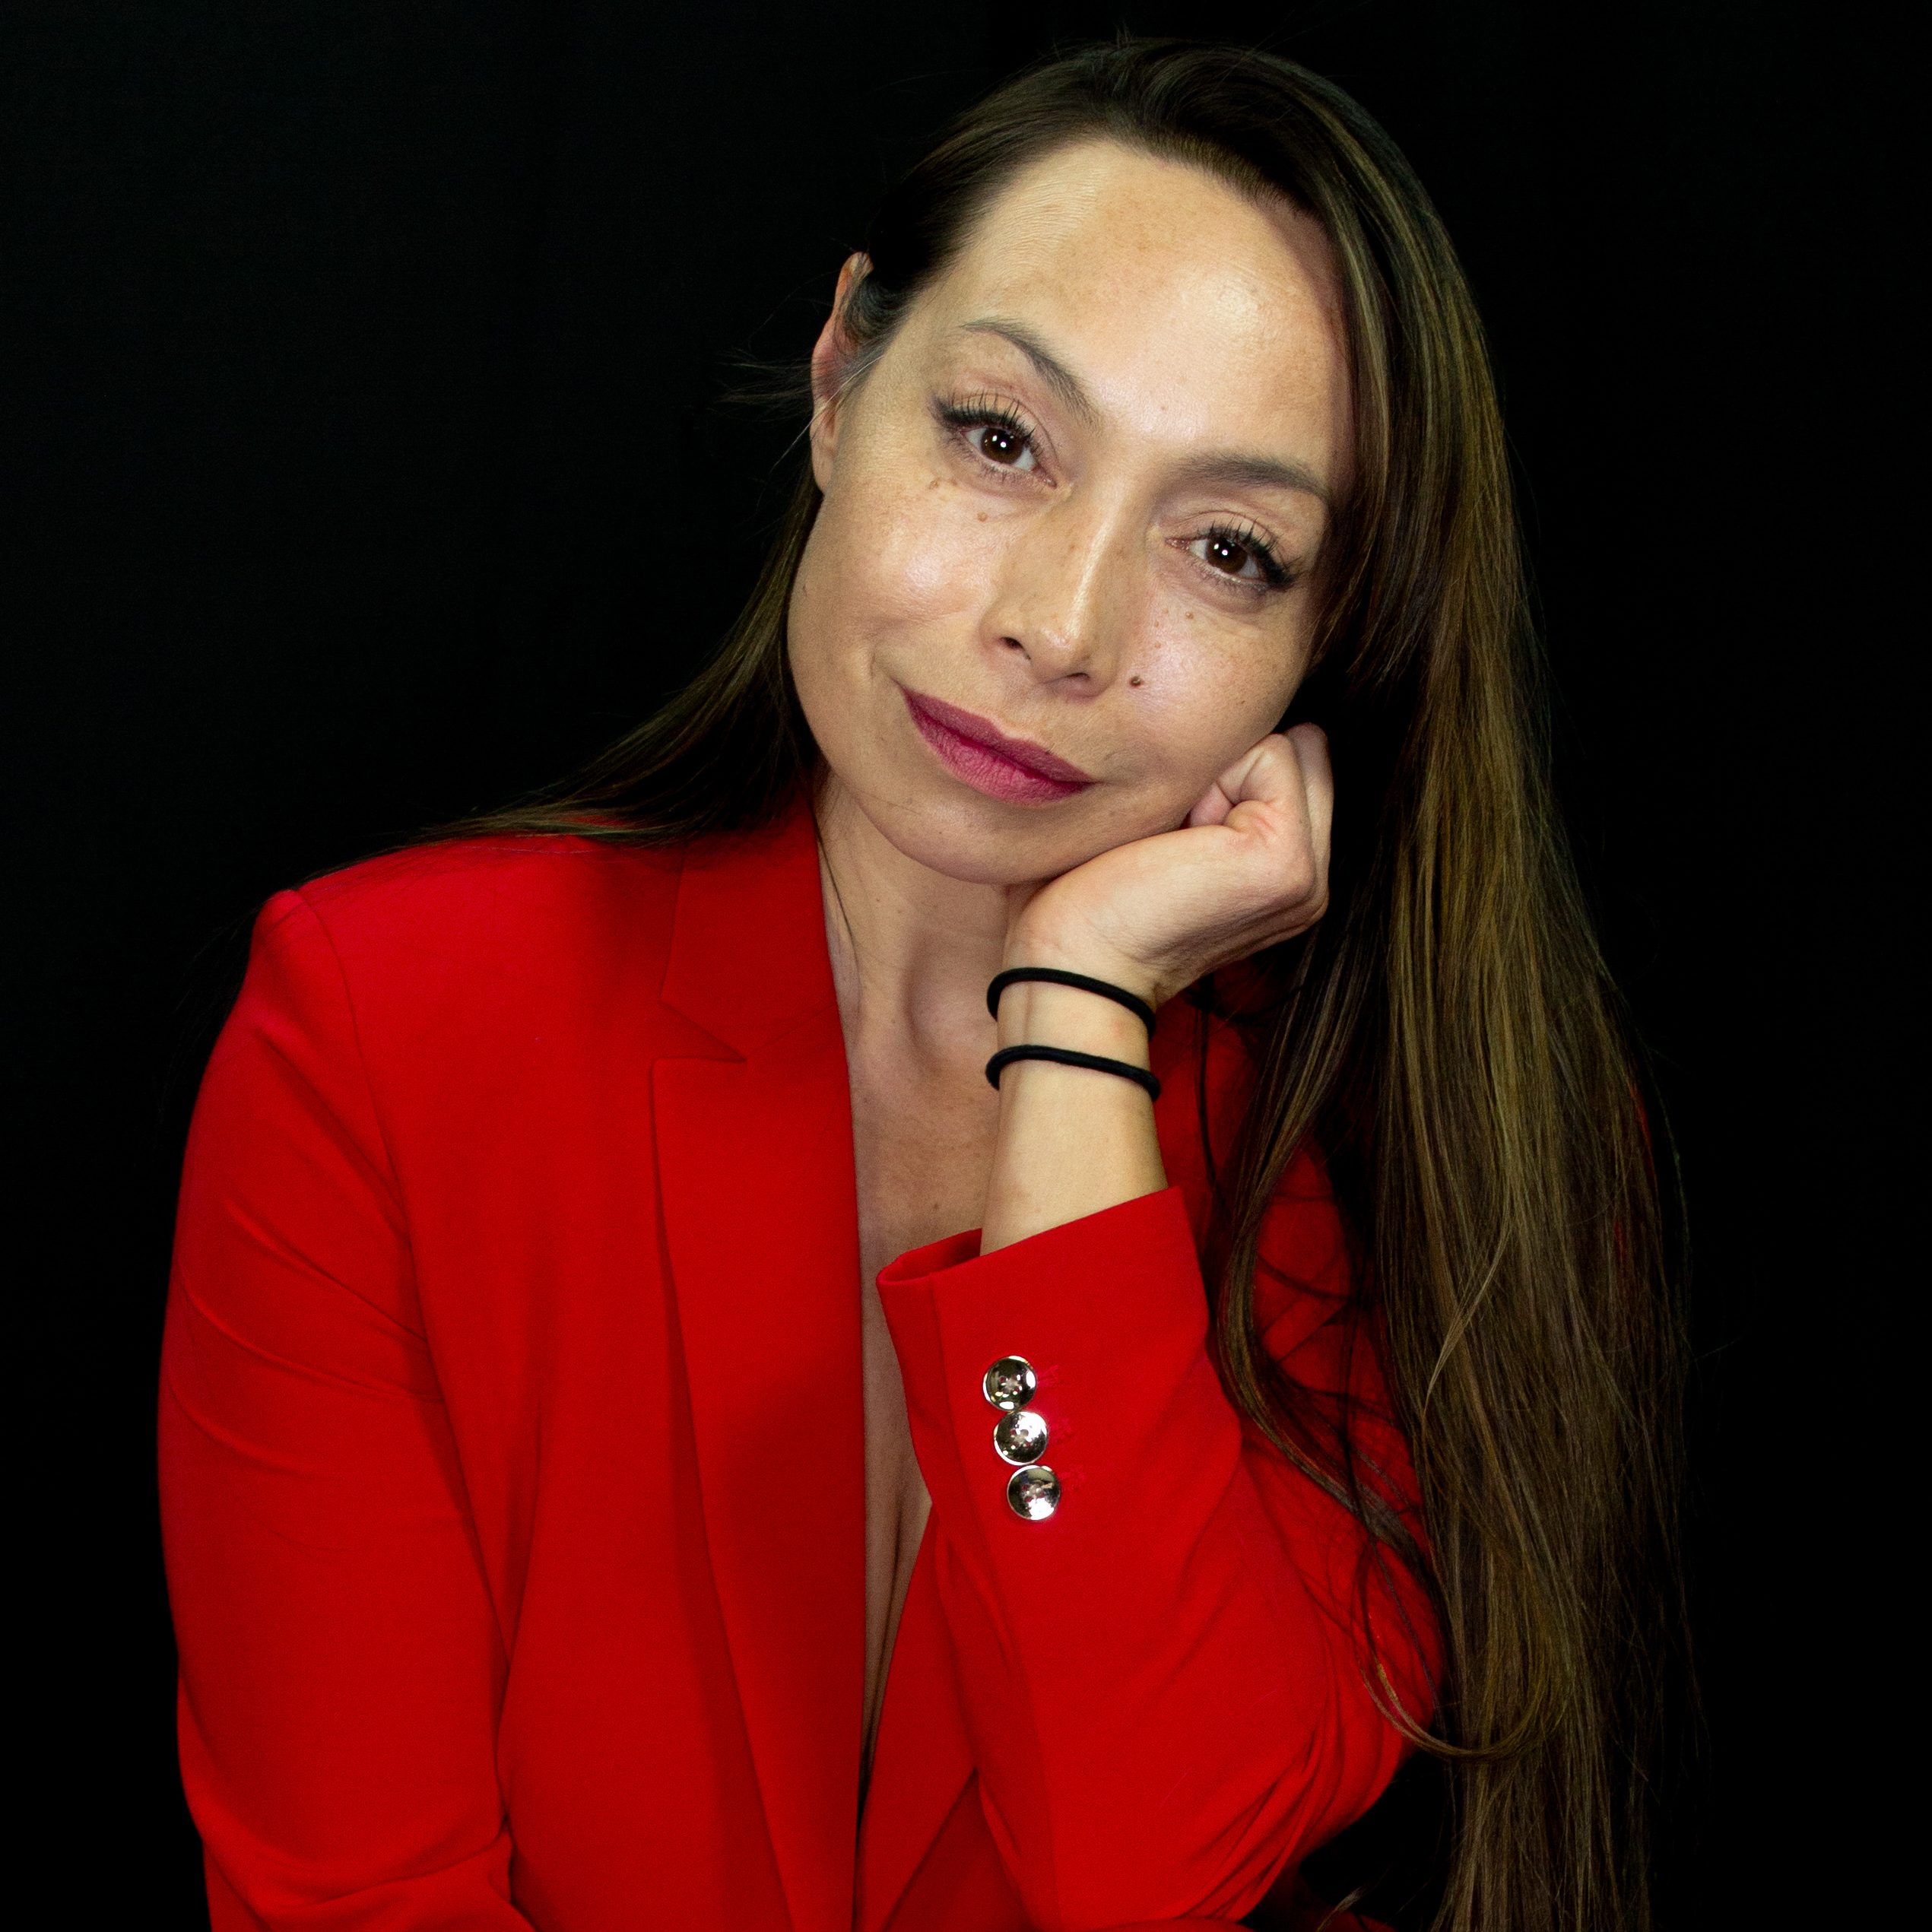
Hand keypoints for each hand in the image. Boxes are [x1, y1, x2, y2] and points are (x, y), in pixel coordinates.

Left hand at [1005, 724, 1332, 1007]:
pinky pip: (1270, 753)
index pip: (1288, 755)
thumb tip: (1234, 712)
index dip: (1219, 768)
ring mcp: (1307, 873)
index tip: (1168, 835)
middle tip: (1169, 837)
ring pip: (1283, 744)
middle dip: (1225, 765)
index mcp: (1286, 870)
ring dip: (1213, 774)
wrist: (1070, 961)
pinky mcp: (1287, 862)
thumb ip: (1217, 783)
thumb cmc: (1089, 891)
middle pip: (1295, 746)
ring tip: (1171, 842)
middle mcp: (1311, 876)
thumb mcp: (1166, 824)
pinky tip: (1175, 843)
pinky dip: (1211, 780)